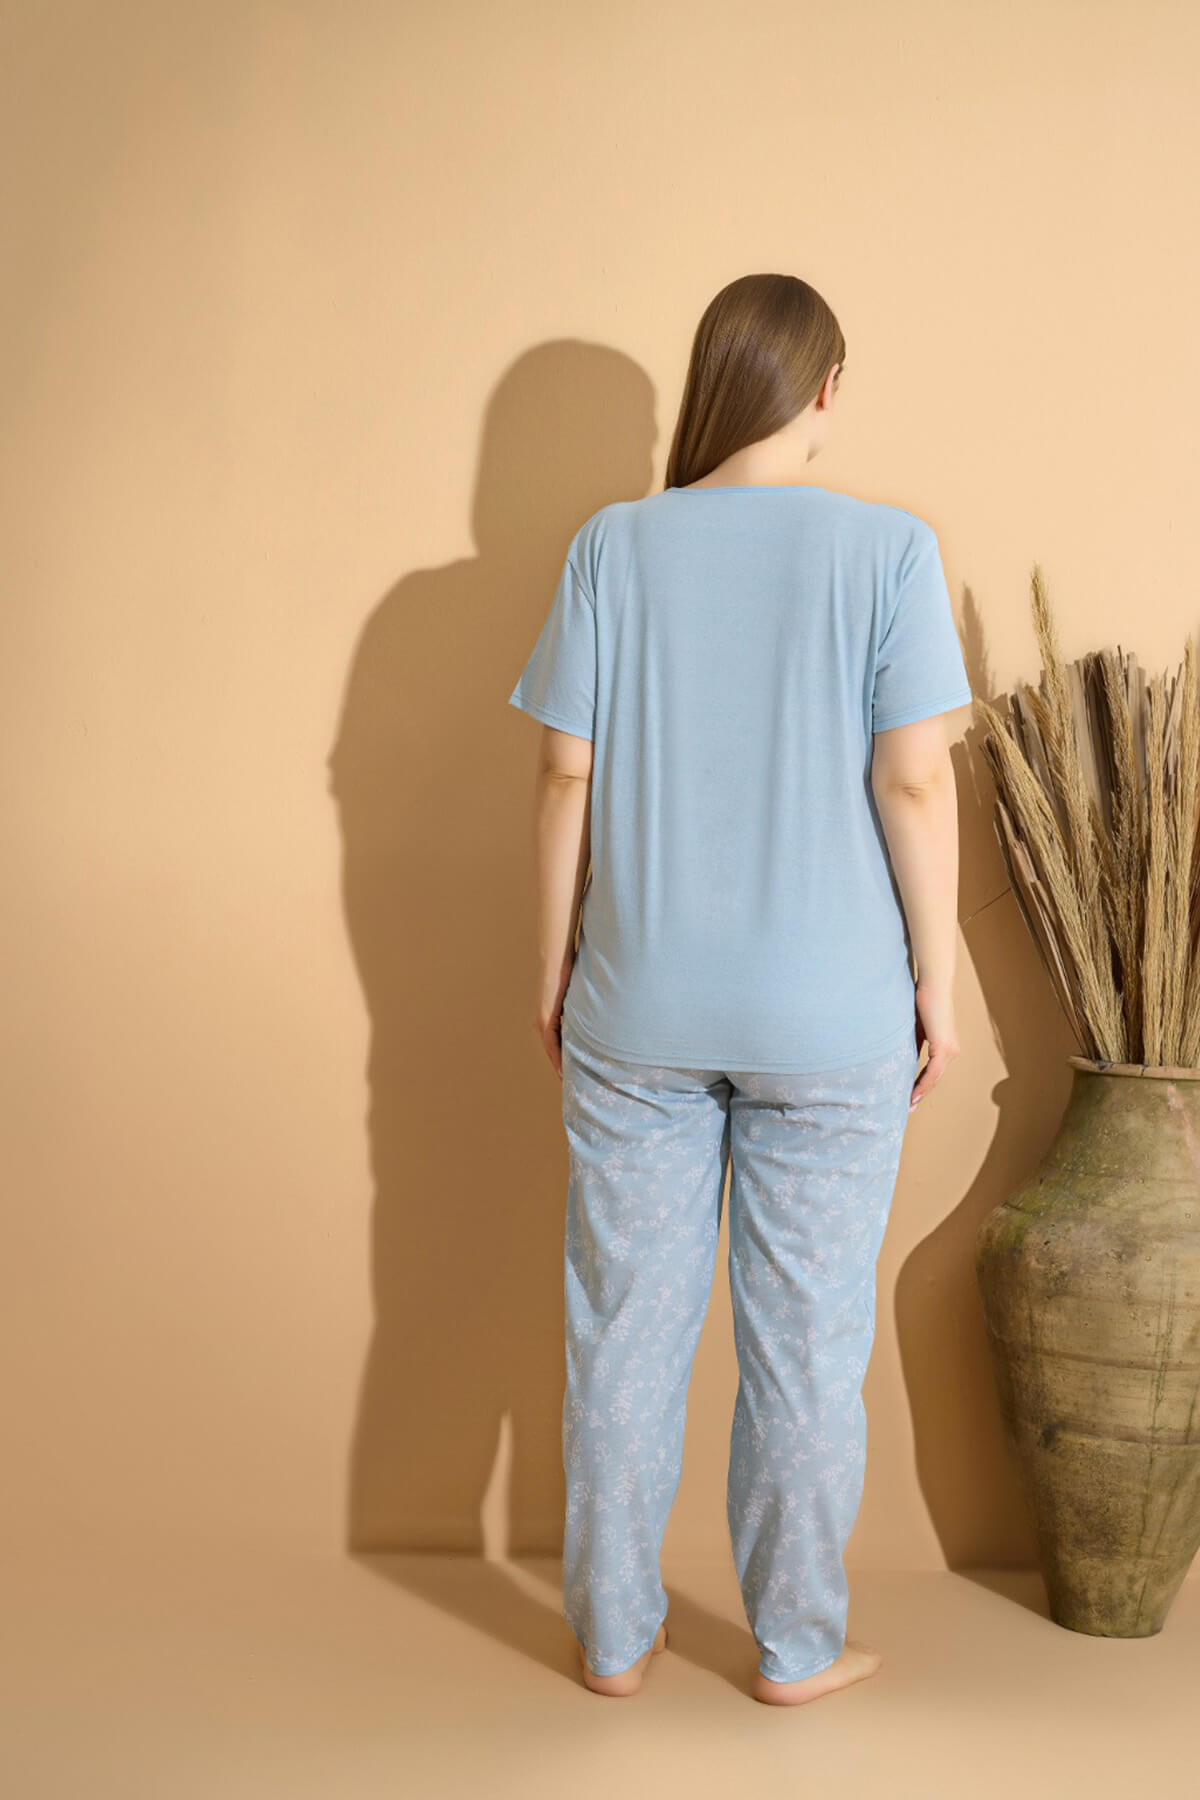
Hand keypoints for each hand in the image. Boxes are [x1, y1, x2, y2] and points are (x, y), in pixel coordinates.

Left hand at [533, 956, 574, 1078]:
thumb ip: (582, 1007)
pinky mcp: (545, 1017)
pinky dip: (557, 1057)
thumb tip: (596, 1014)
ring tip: (569, 1081)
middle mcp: (541, 1020)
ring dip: (559, 1065)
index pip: (556, 1043)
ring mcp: (541, 1020)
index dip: (563, 1059)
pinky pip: (551, 1043)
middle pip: (552, 1050)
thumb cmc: (569, 971)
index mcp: (548, 1016)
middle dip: (561, 1066)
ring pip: (551, 1050)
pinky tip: (563, 1069)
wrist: (556, 958)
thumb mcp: (576, 995)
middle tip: (572, 1082)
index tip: (572, 1072)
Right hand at [911, 981, 959, 1108]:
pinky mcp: (944, 1047)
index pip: (933, 1072)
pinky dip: (922, 1083)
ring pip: (934, 1078)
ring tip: (909, 1104)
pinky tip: (913, 1093)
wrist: (933, 986)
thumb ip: (914, 1044)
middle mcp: (952, 1051)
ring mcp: (950, 1050)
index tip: (909, 1097)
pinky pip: (932, 1072)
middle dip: (921, 1094)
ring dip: (921, 1092)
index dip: (921, 1085)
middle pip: (935, 1079)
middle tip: (908, 1108)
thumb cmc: (923, 1001)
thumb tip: (903, 1057)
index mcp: (946, 1047)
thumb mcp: (916, 1029)